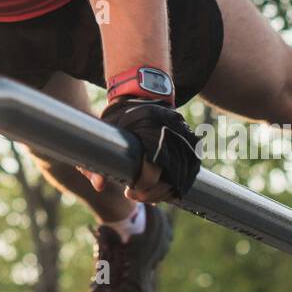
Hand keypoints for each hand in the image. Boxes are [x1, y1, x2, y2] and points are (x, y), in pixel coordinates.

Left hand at [84, 97, 200, 202]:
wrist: (144, 96)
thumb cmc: (121, 119)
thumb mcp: (105, 136)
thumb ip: (98, 158)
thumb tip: (99, 186)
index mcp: (150, 134)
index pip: (151, 173)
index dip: (141, 188)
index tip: (128, 192)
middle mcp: (172, 137)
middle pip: (168, 180)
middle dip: (152, 194)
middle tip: (135, 195)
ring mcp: (185, 140)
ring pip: (182, 179)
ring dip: (165, 193)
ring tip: (148, 194)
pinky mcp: (193, 144)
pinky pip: (190, 173)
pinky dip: (178, 185)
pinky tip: (164, 189)